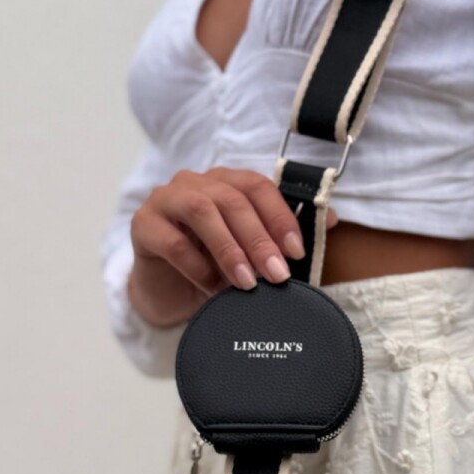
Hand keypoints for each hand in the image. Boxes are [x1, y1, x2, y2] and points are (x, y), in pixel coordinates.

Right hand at [127, 165, 338, 326]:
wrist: (167, 292)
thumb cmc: (213, 266)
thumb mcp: (250, 253)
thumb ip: (283, 235)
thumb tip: (331, 220)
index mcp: (224, 182)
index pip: (257, 186)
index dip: (280, 216)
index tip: (297, 251)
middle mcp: (194, 183)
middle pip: (231, 199)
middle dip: (259, 239)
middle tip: (277, 276)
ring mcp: (165, 200)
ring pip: (201, 211)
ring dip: (230, 249)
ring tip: (247, 283)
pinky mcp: (143, 226)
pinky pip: (172, 241)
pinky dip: (197, 267)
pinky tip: (213, 289)